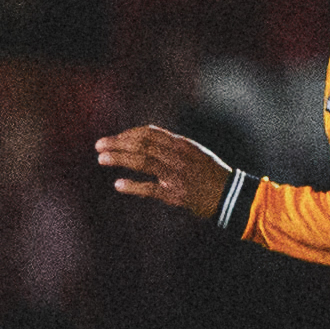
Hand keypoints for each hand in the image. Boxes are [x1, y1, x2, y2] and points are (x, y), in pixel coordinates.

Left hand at [95, 124, 234, 219]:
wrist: (230, 195)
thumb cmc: (210, 173)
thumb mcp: (194, 152)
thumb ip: (171, 145)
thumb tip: (145, 139)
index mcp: (181, 144)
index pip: (149, 133)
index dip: (128, 134)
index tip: (115, 139)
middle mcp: (178, 156)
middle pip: (142, 145)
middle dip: (118, 143)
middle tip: (99, 145)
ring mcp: (177, 175)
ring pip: (144, 162)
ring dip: (120, 159)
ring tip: (101, 159)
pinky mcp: (176, 194)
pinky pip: (151, 188)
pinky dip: (134, 186)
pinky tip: (118, 185)